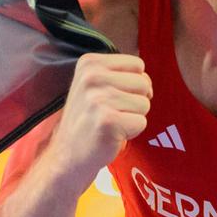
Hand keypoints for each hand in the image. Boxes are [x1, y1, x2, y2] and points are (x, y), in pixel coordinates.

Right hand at [50, 53, 151, 182]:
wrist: (67, 154)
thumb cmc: (89, 119)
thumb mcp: (96, 85)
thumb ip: (121, 75)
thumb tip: (149, 85)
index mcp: (89, 62)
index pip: (137, 64)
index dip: (133, 84)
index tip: (114, 98)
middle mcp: (92, 77)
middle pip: (143, 83)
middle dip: (135, 101)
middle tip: (112, 113)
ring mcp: (98, 99)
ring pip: (144, 104)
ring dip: (133, 117)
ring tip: (111, 123)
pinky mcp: (107, 121)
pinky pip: (141, 122)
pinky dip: (132, 132)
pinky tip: (112, 134)